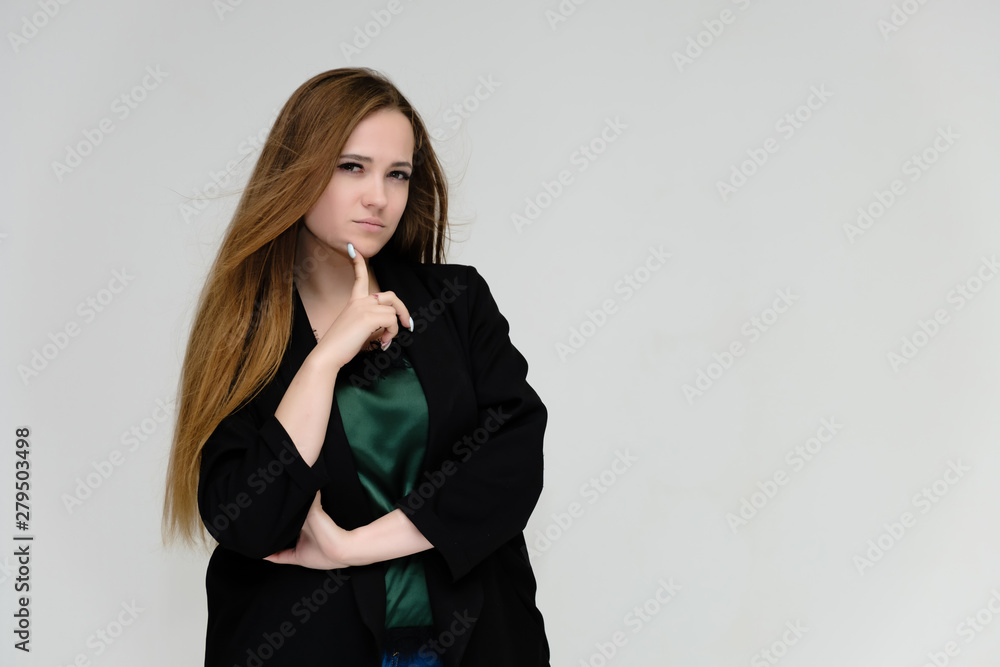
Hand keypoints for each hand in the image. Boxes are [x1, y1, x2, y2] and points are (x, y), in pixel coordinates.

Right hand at [264, 491, 353, 568]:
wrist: (338, 548)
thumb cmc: (329, 529)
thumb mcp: (314, 508)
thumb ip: (311, 495)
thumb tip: (310, 478)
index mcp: (304, 523)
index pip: (288, 520)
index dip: (278, 517)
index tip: (267, 510)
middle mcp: (301, 534)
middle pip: (282, 531)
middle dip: (271, 529)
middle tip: (258, 523)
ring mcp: (299, 546)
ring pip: (279, 545)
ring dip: (269, 542)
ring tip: (257, 537)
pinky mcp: (298, 557)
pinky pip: (280, 558)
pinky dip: (270, 556)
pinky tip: (262, 553)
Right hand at [315, 243, 411, 368]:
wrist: (328, 355)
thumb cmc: (341, 345)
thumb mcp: (357, 328)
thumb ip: (371, 320)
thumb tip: (389, 324)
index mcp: (354, 301)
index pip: (359, 276)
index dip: (358, 262)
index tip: (354, 249)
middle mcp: (360, 301)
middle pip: (391, 296)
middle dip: (402, 309)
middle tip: (406, 323)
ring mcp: (364, 307)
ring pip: (392, 312)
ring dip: (393, 330)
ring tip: (384, 341)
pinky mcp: (368, 317)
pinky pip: (392, 321)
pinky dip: (391, 334)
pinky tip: (381, 343)